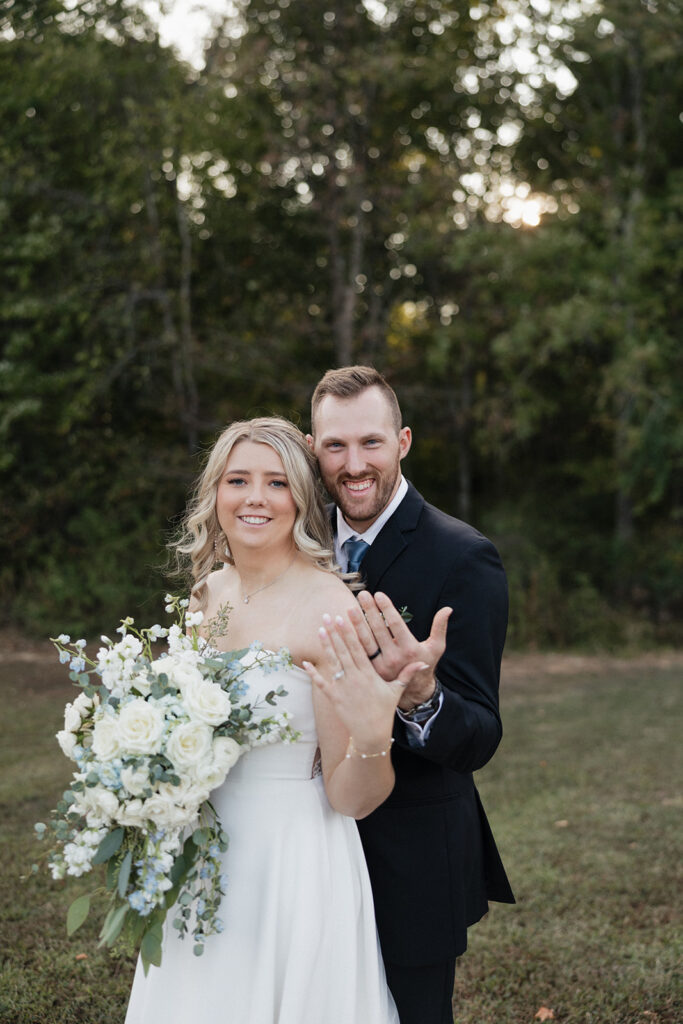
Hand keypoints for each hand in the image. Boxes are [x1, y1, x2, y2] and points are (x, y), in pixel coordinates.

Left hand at [302, 613, 426, 750]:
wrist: (372, 734)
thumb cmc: (384, 711)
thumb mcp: (397, 691)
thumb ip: (407, 674)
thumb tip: (423, 663)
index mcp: (369, 674)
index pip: (358, 648)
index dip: (350, 632)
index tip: (344, 617)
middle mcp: (355, 678)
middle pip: (343, 650)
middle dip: (335, 632)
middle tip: (327, 616)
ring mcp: (343, 688)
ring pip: (333, 662)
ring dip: (326, 646)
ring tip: (320, 630)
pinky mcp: (334, 698)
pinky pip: (321, 683)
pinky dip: (313, 673)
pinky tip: (305, 662)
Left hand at [348, 592, 451, 710]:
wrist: (414, 694)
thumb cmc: (426, 665)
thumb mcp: (436, 648)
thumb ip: (440, 628)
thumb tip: (448, 609)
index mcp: (409, 650)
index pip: (395, 625)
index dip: (386, 609)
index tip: (378, 594)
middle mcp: (393, 659)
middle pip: (377, 631)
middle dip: (369, 611)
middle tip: (362, 595)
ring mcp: (379, 667)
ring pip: (364, 643)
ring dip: (355, 625)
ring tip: (349, 609)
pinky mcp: (370, 672)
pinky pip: (358, 655)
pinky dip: (348, 643)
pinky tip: (341, 631)